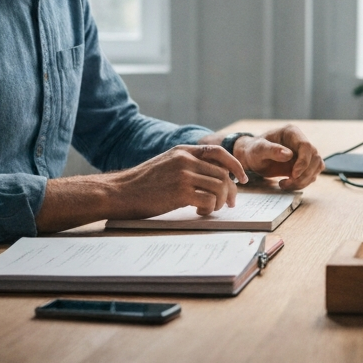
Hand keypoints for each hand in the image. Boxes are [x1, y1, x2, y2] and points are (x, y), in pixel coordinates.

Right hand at [109, 144, 247, 217]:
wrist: (119, 192)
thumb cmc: (142, 183)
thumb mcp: (166, 164)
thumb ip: (187, 164)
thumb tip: (212, 176)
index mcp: (183, 150)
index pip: (219, 153)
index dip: (235, 165)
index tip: (242, 179)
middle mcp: (185, 160)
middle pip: (223, 173)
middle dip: (231, 191)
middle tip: (230, 203)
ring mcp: (183, 175)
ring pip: (220, 187)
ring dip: (220, 202)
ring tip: (211, 209)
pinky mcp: (179, 192)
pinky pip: (209, 201)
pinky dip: (209, 209)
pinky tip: (199, 212)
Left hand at [233, 124, 324, 189]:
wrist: (253, 158)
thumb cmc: (254, 150)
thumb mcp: (258, 150)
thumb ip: (272, 150)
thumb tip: (288, 155)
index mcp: (292, 133)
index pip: (306, 146)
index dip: (303, 161)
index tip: (293, 174)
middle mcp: (301, 141)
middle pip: (315, 158)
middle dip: (304, 174)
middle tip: (287, 182)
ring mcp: (305, 153)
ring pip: (316, 167)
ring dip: (304, 180)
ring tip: (285, 184)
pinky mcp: (305, 164)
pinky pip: (312, 175)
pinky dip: (302, 183)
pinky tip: (288, 184)